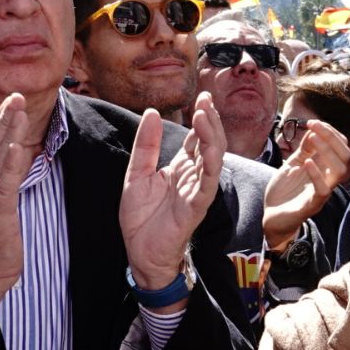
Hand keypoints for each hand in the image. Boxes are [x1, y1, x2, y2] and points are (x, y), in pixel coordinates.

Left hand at [120, 92, 224, 290]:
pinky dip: (211, 165)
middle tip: (206, 99)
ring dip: (212, 136)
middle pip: (209, 143)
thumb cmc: (141, 218)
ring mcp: (197, 191)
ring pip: (212, 159)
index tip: (202, 97)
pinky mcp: (196, 207)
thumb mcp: (136, 174)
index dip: (201, 118)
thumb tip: (151, 113)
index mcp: (181, 168)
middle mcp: (193, 177)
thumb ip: (145, 146)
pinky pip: (208, 184)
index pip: (196, 138)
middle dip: (210, 121)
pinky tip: (211, 149)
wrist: (140, 252)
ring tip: (205, 115)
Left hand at [263, 121, 349, 249]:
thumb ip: (304, 149)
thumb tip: (313, 130)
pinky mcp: (312, 205)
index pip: (341, 146)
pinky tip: (306, 162)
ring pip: (339, 171)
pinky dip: (317, 173)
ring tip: (312, 139)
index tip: (312, 122)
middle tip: (314, 127)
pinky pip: (323, 190)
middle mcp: (327, 178)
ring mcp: (322, 191)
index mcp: (324, 167)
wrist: (271, 215)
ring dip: (327, 151)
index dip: (330, 132)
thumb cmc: (284, 190)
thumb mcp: (293, 163)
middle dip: (332, 137)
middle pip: (345, 155)